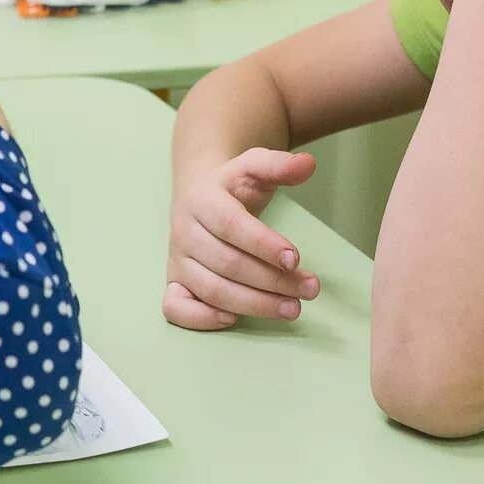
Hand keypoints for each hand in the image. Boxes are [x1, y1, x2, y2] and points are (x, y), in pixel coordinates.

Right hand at [162, 148, 322, 329]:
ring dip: (254, 304)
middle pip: (227, 263)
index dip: (263, 244)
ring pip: (211, 290)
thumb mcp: (254, 168)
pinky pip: (175, 307)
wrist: (199, 200)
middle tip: (309, 289)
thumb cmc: (232, 189)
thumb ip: (280, 165)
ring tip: (292, 308)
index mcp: (202, 199)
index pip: (230, 225)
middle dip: (273, 280)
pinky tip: (233, 320)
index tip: (296, 259)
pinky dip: (201, 318)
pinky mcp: (174, 283)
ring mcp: (176, 260)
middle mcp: (183, 231)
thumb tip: (308, 164)